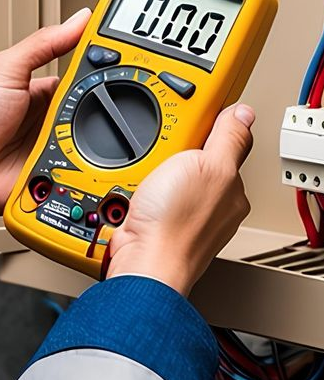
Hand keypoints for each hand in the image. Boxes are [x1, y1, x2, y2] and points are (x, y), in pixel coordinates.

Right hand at [105, 103, 253, 296]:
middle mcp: (212, 204)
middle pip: (193, 157)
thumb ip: (229, 137)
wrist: (140, 264)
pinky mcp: (159, 221)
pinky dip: (138, 187)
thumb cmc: (175, 226)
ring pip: (167, 173)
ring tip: (146, 177)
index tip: (190, 123)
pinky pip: (147, 190)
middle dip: (175, 150)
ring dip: (152, 169)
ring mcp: (184, 214)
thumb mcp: (209, 165)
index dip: (206, 128)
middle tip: (165, 157)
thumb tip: (244, 114)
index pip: (225, 143)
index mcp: (232, 189)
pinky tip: (136, 191)